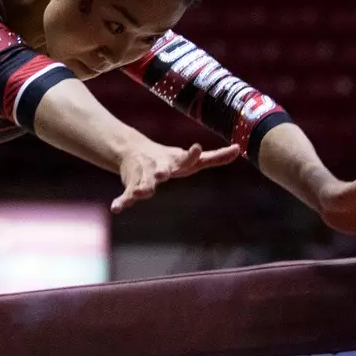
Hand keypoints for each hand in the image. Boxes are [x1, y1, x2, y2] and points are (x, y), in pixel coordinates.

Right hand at [112, 141, 242, 213]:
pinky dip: (121, 202)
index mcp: (176, 161)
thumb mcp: (191, 159)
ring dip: (141, 187)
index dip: (192, 154)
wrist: (134, 150)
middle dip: (161, 172)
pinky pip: (126, 195)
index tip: (196, 147)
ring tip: (139, 193)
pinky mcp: (131, 185)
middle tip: (161, 174)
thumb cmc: (170, 159)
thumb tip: (239, 149)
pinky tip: (116, 208)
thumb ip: (215, 157)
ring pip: (143, 182)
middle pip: (161, 170)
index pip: (187, 158)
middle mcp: (159, 166)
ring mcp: (144, 175)